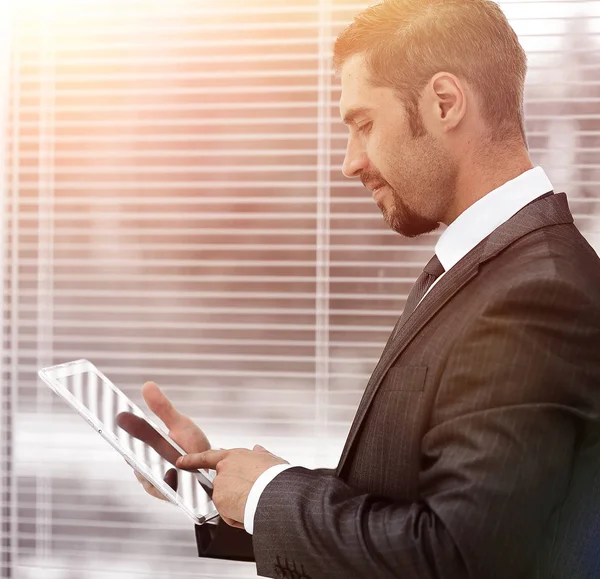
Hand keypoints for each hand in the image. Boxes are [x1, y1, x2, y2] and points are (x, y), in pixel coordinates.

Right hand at [120, 381, 210, 500]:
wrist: (212, 468)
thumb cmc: (192, 445)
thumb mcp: (178, 423)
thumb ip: (162, 408)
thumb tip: (147, 385)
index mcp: (144, 447)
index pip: (124, 441)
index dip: (115, 433)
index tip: (112, 420)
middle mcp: (145, 466)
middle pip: (132, 460)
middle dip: (132, 452)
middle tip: (134, 442)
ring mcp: (154, 481)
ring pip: (145, 475)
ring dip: (149, 470)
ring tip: (159, 459)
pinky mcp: (166, 493)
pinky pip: (160, 489)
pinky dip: (163, 482)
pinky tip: (170, 473)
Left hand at [176, 445, 287, 526]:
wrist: (275, 492)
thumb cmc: (276, 476)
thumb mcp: (271, 460)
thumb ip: (261, 455)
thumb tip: (258, 450)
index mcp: (235, 456)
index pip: (208, 456)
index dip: (193, 459)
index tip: (181, 461)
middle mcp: (223, 469)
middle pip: (221, 484)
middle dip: (232, 492)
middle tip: (251, 495)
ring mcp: (220, 485)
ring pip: (226, 501)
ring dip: (237, 505)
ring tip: (256, 502)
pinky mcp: (219, 500)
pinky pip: (228, 514)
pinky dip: (237, 517)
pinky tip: (250, 511)